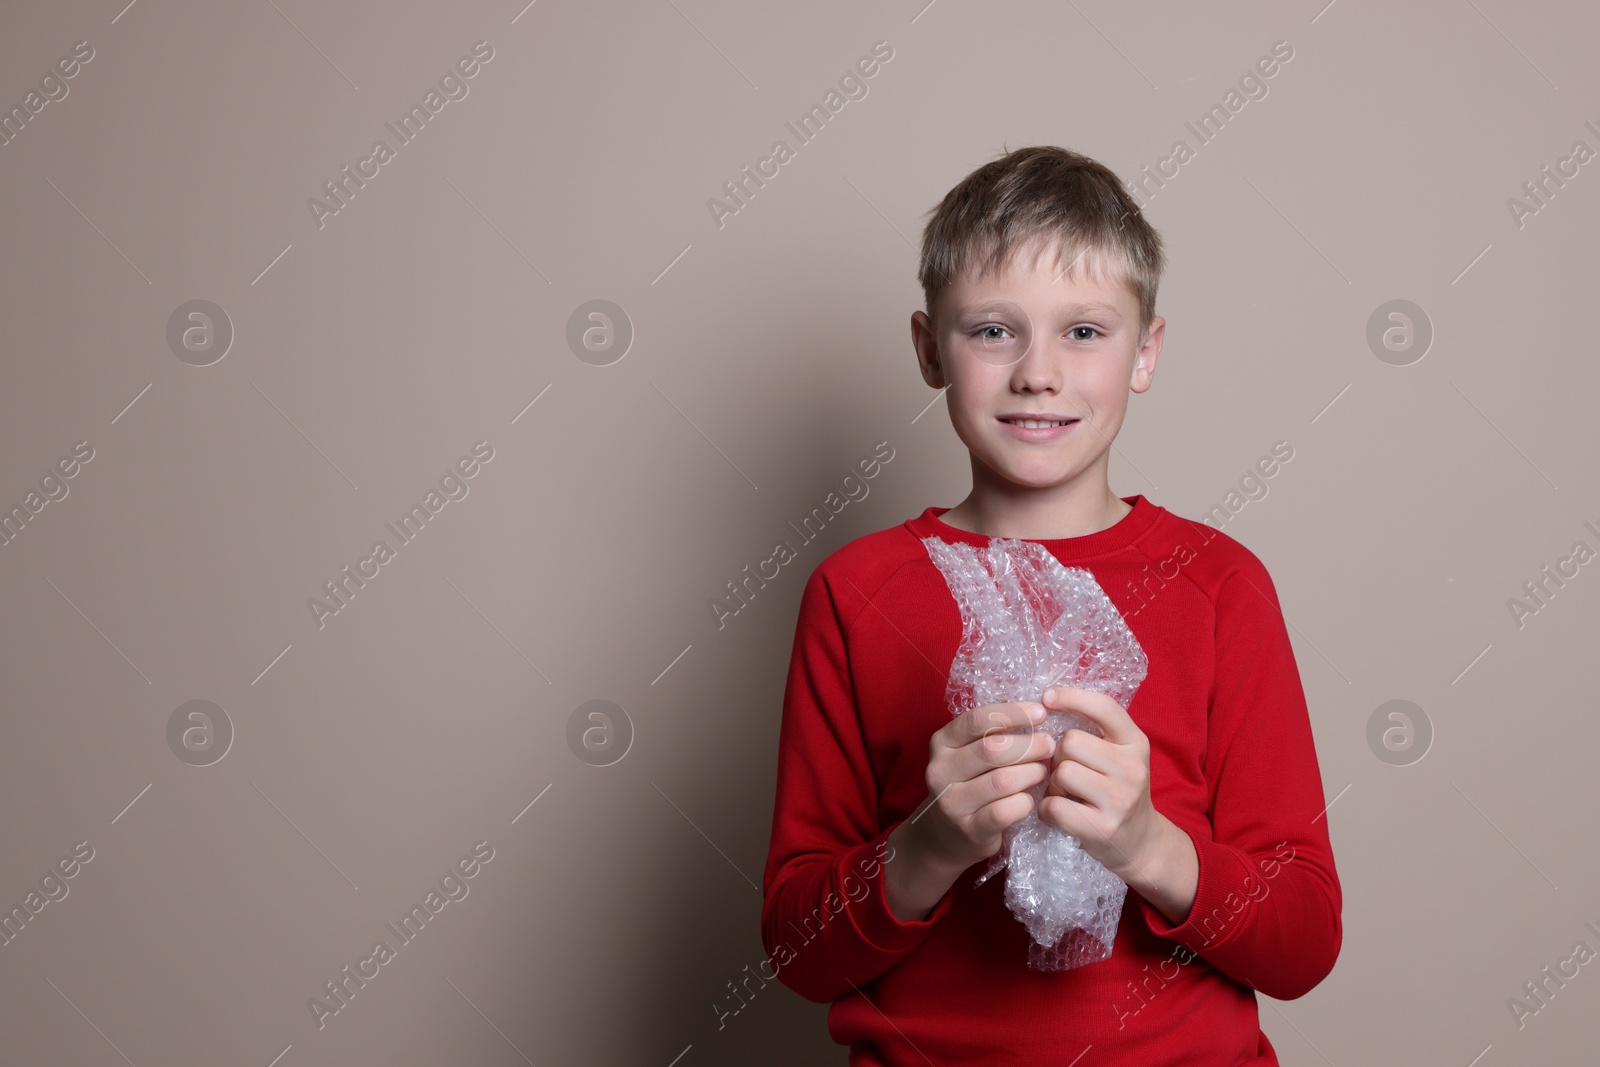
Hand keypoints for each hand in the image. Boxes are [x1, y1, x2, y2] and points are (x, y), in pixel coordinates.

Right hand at [910, 699, 1057, 875]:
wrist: (947, 836)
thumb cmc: (970, 784)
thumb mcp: (970, 753)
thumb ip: (994, 734)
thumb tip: (1038, 714)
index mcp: (942, 743)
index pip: (977, 720)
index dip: (1013, 713)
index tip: (1041, 713)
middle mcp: (941, 771)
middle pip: (992, 749)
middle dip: (1029, 745)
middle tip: (1050, 745)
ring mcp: (951, 802)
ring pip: (1002, 780)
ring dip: (1031, 773)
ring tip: (1043, 771)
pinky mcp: (968, 829)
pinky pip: (1005, 811)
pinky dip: (1025, 803)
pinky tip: (1031, 799)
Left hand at [1036, 687, 1166, 885]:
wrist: (1141, 841)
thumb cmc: (1117, 790)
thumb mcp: (1119, 755)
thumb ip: (1095, 731)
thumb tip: (1046, 702)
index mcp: (1136, 743)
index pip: (1104, 707)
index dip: (1072, 696)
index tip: (1047, 697)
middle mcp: (1133, 768)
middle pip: (1071, 741)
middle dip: (1058, 755)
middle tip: (1067, 772)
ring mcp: (1121, 800)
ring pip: (1062, 772)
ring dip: (1053, 784)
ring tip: (1065, 794)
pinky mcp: (1104, 828)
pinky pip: (1055, 806)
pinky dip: (1047, 810)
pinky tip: (1058, 813)